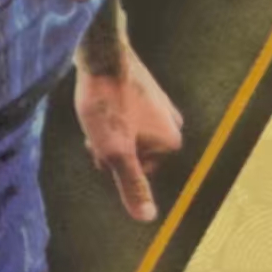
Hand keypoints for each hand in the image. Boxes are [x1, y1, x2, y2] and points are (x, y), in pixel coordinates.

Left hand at [74, 49, 183, 222]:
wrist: (101, 53)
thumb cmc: (107, 102)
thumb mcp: (114, 152)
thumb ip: (132, 185)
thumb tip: (148, 218)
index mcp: (171, 142)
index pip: (135, 171)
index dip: (112, 161)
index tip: (103, 142)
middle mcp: (174, 124)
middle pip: (133, 153)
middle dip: (111, 146)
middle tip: (97, 127)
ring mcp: (163, 105)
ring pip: (128, 134)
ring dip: (108, 131)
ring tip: (97, 113)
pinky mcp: (148, 90)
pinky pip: (127, 116)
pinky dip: (112, 113)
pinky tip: (101, 101)